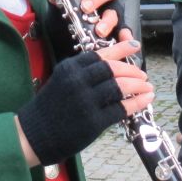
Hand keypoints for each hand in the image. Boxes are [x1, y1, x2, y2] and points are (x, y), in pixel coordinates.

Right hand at [16, 40, 152, 165]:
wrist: (34, 135)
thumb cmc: (49, 108)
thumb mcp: (62, 81)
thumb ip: (83, 73)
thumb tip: (112, 68)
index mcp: (70, 68)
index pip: (101, 54)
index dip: (121, 49)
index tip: (135, 46)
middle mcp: (78, 81)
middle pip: (113, 69)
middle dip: (132, 70)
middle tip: (143, 74)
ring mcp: (85, 101)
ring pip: (119, 87)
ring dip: (138, 86)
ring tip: (148, 87)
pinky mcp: (92, 122)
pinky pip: (120, 109)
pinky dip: (136, 103)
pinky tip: (144, 101)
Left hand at [35, 0, 121, 38]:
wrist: (77, 19)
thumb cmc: (72, 3)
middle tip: (85, 7)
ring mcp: (112, 9)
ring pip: (115, 11)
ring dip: (109, 20)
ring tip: (99, 30)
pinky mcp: (117, 24)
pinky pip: (124, 28)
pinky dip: (126, 34)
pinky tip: (125, 40)